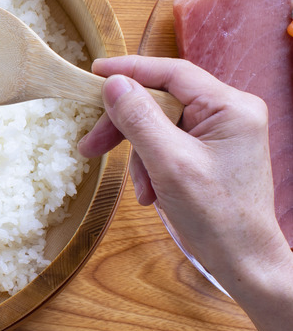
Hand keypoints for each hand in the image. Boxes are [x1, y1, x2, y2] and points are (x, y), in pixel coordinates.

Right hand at [77, 55, 292, 330]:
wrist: (241, 261)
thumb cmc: (216, 215)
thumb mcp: (169, 163)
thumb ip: (139, 118)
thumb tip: (113, 84)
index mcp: (230, 106)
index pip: (172, 72)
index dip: (130, 70)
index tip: (94, 72)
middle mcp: (228, 112)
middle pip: (160, 100)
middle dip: (125, 125)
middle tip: (90, 145)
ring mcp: (219, 133)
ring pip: (158, 124)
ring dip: (139, 155)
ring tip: (140, 189)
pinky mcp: (208, 151)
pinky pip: (166, 144)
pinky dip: (151, 166)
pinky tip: (151, 193)